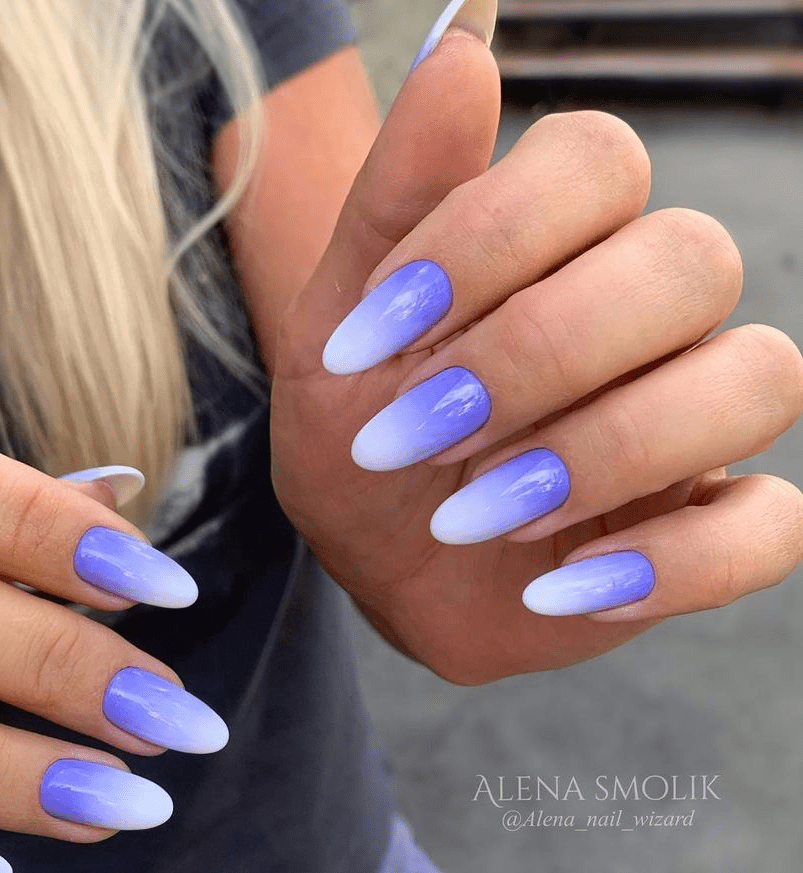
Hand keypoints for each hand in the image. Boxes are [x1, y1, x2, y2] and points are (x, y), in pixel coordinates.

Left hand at [272, 29, 802, 684]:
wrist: (372, 560)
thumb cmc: (358, 435)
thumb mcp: (340, 331)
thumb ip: (396, 200)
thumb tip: (462, 37)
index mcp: (562, 242)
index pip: (597, 160)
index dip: (489, 240)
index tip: (372, 339)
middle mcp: (648, 313)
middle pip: (691, 262)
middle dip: (542, 354)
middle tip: (425, 433)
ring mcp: (691, 419)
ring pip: (756, 379)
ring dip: (605, 453)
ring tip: (473, 516)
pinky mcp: (709, 526)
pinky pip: (770, 527)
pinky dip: (671, 564)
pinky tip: (554, 589)